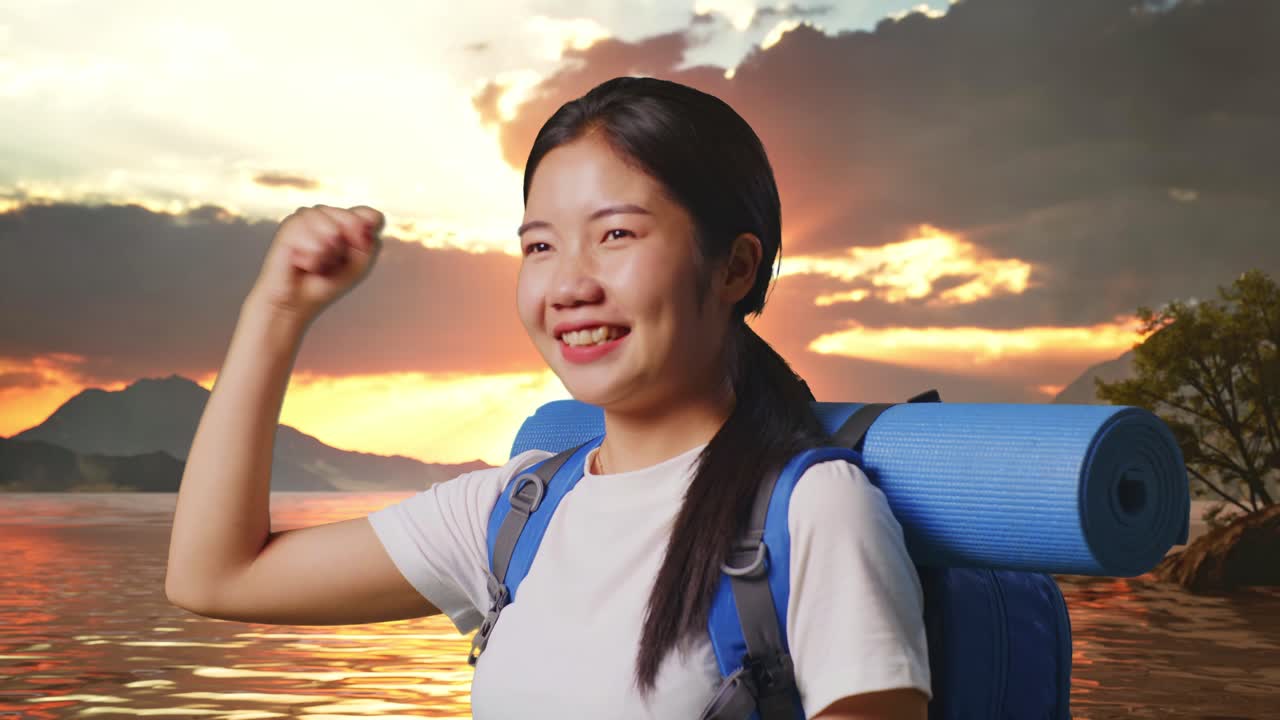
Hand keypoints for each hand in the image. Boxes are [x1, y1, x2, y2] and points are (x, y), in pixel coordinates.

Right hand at [247, 204, 383, 320]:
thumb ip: (369, 240)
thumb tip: (363, 222)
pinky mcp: (288, 226)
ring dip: (328, 253)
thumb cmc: (326, 283)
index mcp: (344, 220)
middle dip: (346, 248)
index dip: (366, 237)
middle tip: (330, 262)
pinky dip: (312, 259)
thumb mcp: (359, 264)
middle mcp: (325, 214)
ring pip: (330, 226)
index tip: (354, 255)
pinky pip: (312, 240)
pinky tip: (302, 264)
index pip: (368, 214)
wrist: (296, 304)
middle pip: (352, 218)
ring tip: (316, 263)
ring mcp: (306, 218)